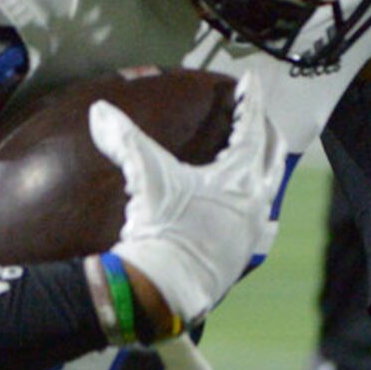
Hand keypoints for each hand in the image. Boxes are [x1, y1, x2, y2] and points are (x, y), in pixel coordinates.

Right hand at [89, 74, 287, 328]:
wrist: (165, 290)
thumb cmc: (162, 231)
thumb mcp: (147, 179)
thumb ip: (126, 141)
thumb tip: (99, 110)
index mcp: (239, 178)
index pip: (250, 128)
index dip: (248, 100)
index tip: (250, 79)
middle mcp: (255, 202)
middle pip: (271, 156)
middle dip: (265, 132)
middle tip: (256, 116)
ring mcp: (252, 230)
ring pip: (268, 188)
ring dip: (262, 168)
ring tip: (255, 158)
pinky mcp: (243, 254)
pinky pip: (258, 219)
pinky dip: (253, 202)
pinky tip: (245, 208)